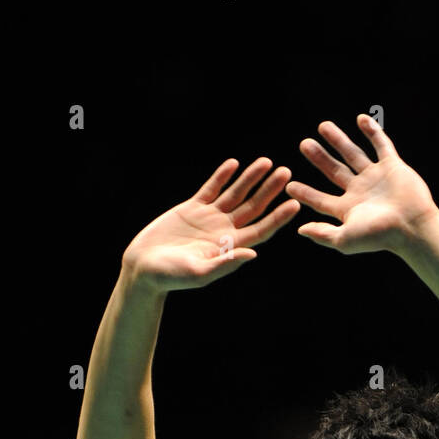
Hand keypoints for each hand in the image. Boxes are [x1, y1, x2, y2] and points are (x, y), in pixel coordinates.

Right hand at [121, 157, 300, 292]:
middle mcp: (224, 231)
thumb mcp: (199, 273)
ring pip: (236, 194)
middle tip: (287, 173)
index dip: (278, 217)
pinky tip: (234, 164)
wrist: (144, 268)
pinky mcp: (192, 208)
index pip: (261, 229)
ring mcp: (210, 218)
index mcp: (230, 247)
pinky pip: (211, 188)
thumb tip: (253, 254)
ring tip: (267, 162)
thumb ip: (225, 264)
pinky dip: (222, 176)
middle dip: (270, 190)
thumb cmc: (171, 277)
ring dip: (251, 178)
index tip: (294, 203)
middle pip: (254, 207)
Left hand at [284, 114, 438, 255]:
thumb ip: (323, 234)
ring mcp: (376, 178)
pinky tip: (361, 119)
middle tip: (304, 144)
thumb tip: (300, 229)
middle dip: (319, 158)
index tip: (289, 185)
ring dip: (338, 140)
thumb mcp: (345, 239)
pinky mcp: (393, 166)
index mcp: (349, 210)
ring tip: (323, 126)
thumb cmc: (379, 236)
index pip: (321, 200)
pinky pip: (381, 145)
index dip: (305, 193)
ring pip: (353, 154)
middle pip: (334, 171)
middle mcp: (360, 192)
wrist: (412, 227)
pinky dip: (373, 132)